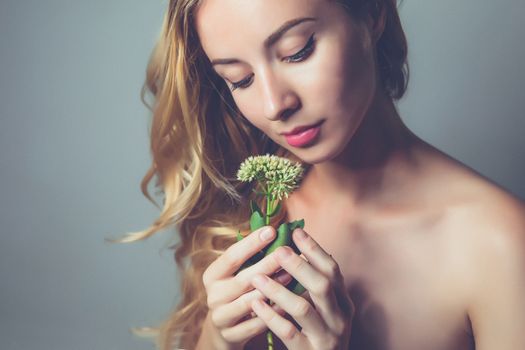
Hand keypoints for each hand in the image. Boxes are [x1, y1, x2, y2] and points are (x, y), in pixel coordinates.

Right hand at [201, 225, 295, 348]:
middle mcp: (213, 295)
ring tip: (292, 277)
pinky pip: (254, 326)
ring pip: (249, 303)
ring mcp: (221, 317)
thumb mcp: (237, 272)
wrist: (224, 328)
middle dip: (267, 265)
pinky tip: (287, 306)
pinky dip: (271, 315)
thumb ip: (252, 255)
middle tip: (287, 253)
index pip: (232, 256)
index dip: (251, 243)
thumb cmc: (237, 291)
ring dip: (271, 290)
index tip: (272, 230)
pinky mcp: (230, 336)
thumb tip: (275, 230)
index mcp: (213, 275)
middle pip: (243, 279)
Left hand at [249, 228, 354, 349]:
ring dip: (278, 290)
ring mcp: (326, 337)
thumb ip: (316, 286)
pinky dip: (271, 316)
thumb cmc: (320, 335)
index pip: (333, 271)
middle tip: (278, 250)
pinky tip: (256, 304)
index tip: (297, 231)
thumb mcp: (326, 311)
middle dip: (299, 265)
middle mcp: (339, 318)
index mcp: (343, 303)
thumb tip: (299, 251)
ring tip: (258, 277)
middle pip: (322, 285)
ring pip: (302, 308)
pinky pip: (288, 332)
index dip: (315, 250)